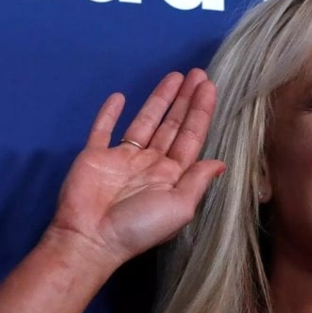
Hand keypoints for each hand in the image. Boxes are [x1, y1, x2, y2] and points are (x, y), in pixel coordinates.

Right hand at [48, 69, 223, 266]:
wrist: (91, 238)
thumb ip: (198, 181)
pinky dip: (110, 113)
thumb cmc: (138, 227)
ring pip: (145, 122)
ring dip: (159, 99)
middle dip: (186, 100)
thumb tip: (220, 162)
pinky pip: (103, 129)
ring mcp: (122, 158)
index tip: (209, 87)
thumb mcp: (179, 207)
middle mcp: (150, 164)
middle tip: (198, 74)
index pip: (191, 137)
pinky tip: (120, 96)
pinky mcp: (95, 155)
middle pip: (173, 125)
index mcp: (172, 176)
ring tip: (174, 76)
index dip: (201, 112)